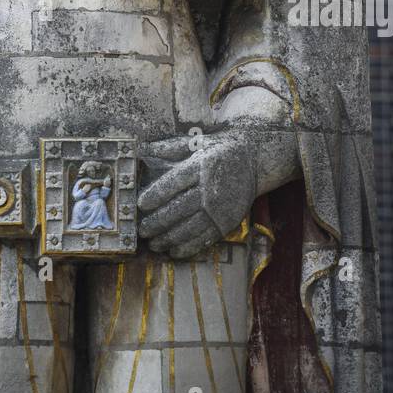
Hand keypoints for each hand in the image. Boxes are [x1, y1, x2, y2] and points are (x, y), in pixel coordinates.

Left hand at [138, 130, 254, 258]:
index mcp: (201, 165)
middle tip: (142, 229)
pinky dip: (189, 247)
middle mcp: (211, 188)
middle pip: (181, 207)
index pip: (175, 181)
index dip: (157, 194)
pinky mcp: (227, 221)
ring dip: (170, 237)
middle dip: (159, 220)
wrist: (252, 160)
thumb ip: (169, 147)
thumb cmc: (218, 149)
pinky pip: (206, 238)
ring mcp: (220, 207)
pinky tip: (174, 251)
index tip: (141, 204)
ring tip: (153, 244)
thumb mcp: (196, 141)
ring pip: (191, 226)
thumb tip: (143, 149)